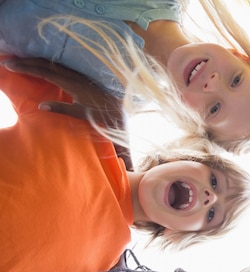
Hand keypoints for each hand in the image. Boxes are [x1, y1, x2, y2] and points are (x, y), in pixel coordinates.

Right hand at [0, 57, 125, 129]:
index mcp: (71, 84)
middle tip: (9, 61)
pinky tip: (41, 65)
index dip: (26, 67)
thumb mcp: (81, 114)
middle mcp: (74, 76)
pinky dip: (46, 64)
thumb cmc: (101, 113)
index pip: (44, 72)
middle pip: (45, 64)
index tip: (11, 65)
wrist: (120, 109)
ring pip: (52, 64)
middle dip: (26, 61)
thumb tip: (41, 106)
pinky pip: (60, 67)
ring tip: (21, 61)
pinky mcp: (81, 76)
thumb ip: (61, 109)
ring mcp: (78, 75)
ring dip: (36, 61)